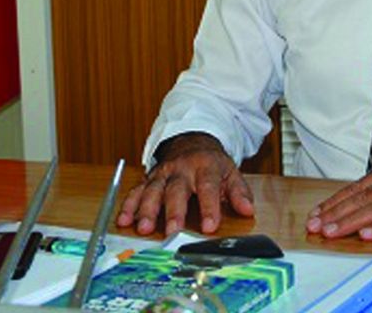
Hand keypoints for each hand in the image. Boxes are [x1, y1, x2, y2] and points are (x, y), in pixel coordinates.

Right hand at [115, 133, 255, 235]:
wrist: (190, 139)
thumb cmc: (211, 162)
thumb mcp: (230, 171)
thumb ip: (239, 192)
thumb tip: (248, 210)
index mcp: (205, 166)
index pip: (208, 187)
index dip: (209, 207)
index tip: (209, 226)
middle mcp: (181, 169)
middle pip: (176, 190)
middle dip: (173, 211)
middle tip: (172, 231)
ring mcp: (163, 173)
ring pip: (153, 190)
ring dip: (146, 209)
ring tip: (143, 228)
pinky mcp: (149, 178)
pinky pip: (137, 190)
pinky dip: (128, 205)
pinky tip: (123, 219)